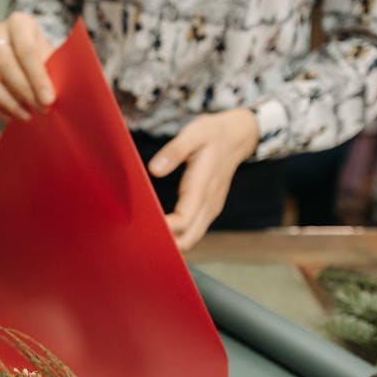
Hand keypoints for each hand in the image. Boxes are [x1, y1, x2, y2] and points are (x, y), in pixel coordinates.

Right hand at [0, 12, 55, 120]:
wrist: (28, 55)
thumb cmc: (45, 57)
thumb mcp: (53, 58)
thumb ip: (50, 72)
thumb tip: (47, 98)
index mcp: (19, 23)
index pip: (25, 50)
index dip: (37, 77)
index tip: (48, 100)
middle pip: (4, 63)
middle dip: (23, 90)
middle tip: (41, 109)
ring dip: (6, 102)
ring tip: (26, 116)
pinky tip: (11, 117)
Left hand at [148, 108, 260, 249]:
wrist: (238, 136)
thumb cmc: (212, 134)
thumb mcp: (194, 134)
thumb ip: (174, 151)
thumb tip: (154, 170)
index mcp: (202, 187)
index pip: (183, 221)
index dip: (164, 229)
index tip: (143, 226)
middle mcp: (209, 203)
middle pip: (188, 238)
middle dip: (166, 243)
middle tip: (138, 239)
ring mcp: (210, 208)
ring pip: (191, 238)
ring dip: (171, 242)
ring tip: (144, 236)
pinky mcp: (208, 209)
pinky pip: (192, 230)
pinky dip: (177, 236)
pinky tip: (158, 229)